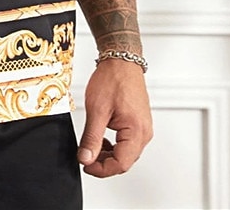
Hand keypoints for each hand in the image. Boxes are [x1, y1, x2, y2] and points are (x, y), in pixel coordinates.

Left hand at [77, 58, 152, 177]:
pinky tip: (101, 138)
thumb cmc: (113, 79)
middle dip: (104, 163)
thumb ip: (91, 138)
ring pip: (126, 153)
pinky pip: (127, 142)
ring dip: (108, 154)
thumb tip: (86, 158)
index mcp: (137, 132)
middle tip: (85, 157)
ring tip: (91, 147)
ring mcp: (143, 128)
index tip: (85, 165)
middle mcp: (144, 132)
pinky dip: (113, 145)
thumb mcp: (96, 110)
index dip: (101, 170)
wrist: (121, 60)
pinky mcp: (138, 123)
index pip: (121, 164)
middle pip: (125, 161)